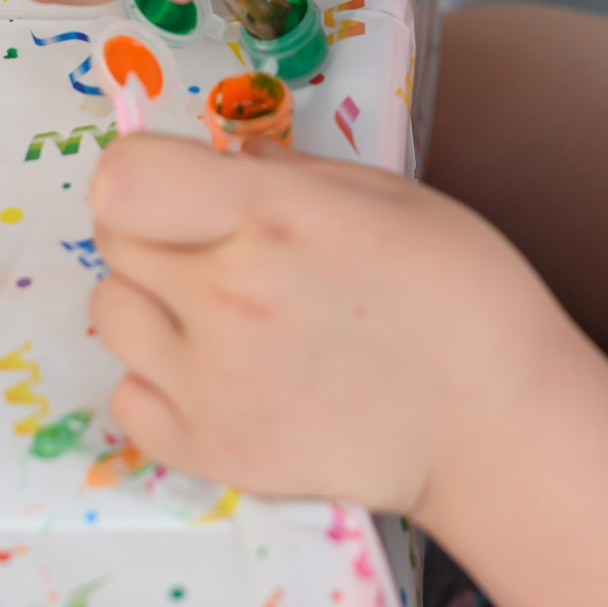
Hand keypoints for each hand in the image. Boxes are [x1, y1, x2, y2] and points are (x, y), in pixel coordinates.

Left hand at [87, 133, 590, 518]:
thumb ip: (287, 171)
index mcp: (274, 221)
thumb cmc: (462, 298)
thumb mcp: (387, 196)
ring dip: (152, 301)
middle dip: (153, 226)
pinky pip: (129, 395)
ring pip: (112, 313)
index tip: (180, 180)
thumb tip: (224, 155)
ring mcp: (211, 384)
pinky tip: (220, 372)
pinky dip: (160, 380)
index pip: (123, 179)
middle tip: (216, 243)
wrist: (496, 428)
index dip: (143, 170)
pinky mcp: (210, 451)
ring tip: (221, 310)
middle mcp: (228, 300)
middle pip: (112, 237)